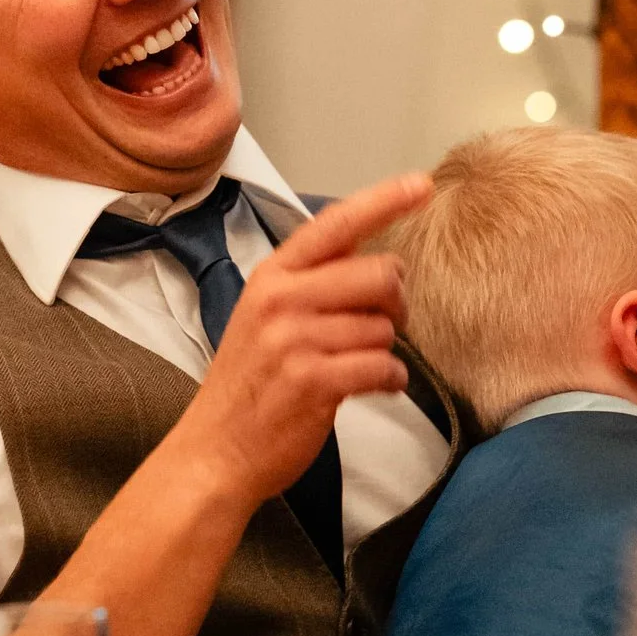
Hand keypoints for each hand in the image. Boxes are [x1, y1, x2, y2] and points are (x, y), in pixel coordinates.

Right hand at [164, 172, 433, 506]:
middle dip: (396, 301)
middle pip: (378, 273)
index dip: (383, 201)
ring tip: (364, 367)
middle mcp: (282, 299)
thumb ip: (311, 284)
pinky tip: (377, 386)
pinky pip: (382, 366)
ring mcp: (296, 340)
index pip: (335, 224)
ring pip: (383, 326)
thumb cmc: (249, 385)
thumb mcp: (265, 317)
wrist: (216, 450)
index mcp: (273, 276)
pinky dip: (391, 380)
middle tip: (387, 322)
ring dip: (387, 350)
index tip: (420, 185)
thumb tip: (372, 261)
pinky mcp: (314, 381)